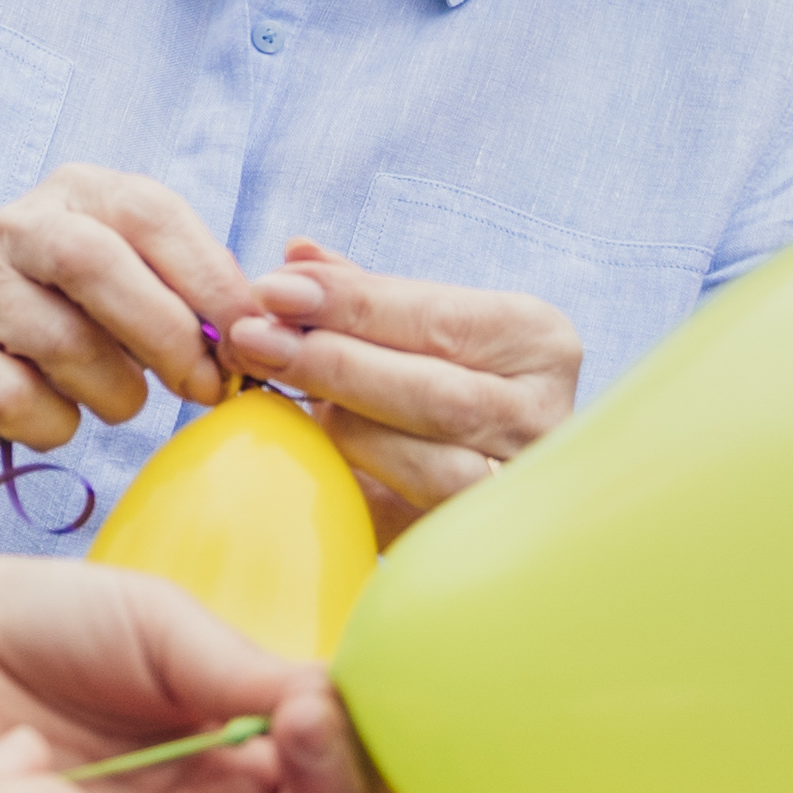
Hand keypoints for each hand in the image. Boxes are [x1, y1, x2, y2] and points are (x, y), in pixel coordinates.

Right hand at [0, 164, 254, 458]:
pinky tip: (54, 414)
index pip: (152, 215)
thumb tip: (256, 333)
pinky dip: (59, 424)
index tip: (254, 337)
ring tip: (119, 398)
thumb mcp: (125, 280)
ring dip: (117, 392)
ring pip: (66, 345)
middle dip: (169, 336)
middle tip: (208, 387)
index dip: (211, 278)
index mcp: (76, 193)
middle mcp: (15, 228)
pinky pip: (22, 403)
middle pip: (97, 266)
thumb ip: (186, 293)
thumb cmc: (60, 315)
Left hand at [220, 236, 578, 531]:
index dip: (352, 304)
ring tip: (268, 391)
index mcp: (537, 343)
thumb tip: (295, 254)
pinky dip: (350, 480)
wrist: (480, 468)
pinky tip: (300, 450)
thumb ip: (364, 292)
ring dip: (340, 427)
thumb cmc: (439, 374)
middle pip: (434, 394)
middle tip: (252, 339)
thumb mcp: (415, 324)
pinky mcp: (471, 538)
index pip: (439, 318)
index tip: (275, 290)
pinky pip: (404, 516)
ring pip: (427, 465)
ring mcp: (515, 487)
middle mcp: (540, 416)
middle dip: (333, 363)